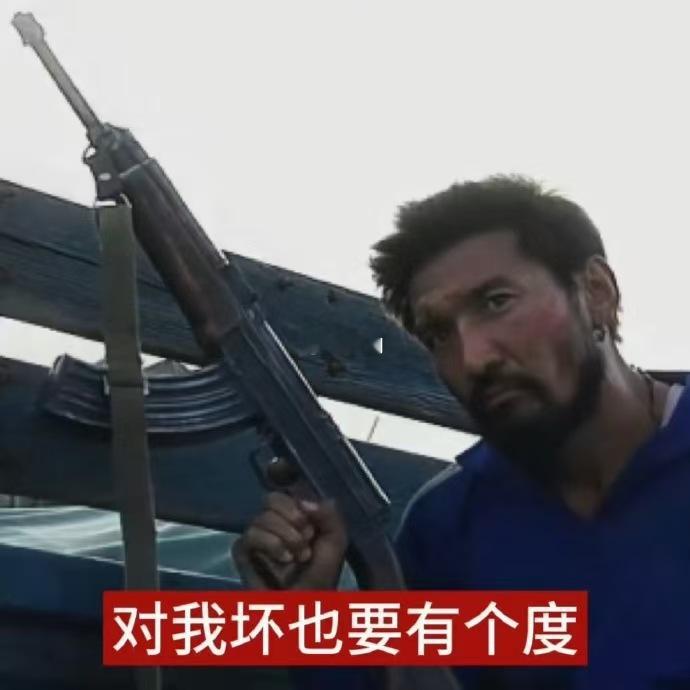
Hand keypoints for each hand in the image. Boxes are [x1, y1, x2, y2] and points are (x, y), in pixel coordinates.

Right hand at [233, 492, 347, 589]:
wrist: (306, 607)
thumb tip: (304, 501)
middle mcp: (273, 522)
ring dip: (284, 537)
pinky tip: (283, 560)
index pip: (287, 491)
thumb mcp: (335, 541)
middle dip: (291, 517)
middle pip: (271, 498)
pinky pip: (248, 536)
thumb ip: (328, 515)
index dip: (298, 503)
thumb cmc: (321, 576)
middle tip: (305, 539)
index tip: (311, 525)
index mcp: (293, 515)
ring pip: (260, 518)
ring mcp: (257, 536)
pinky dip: (269, 544)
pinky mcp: (243, 553)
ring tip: (296, 557)